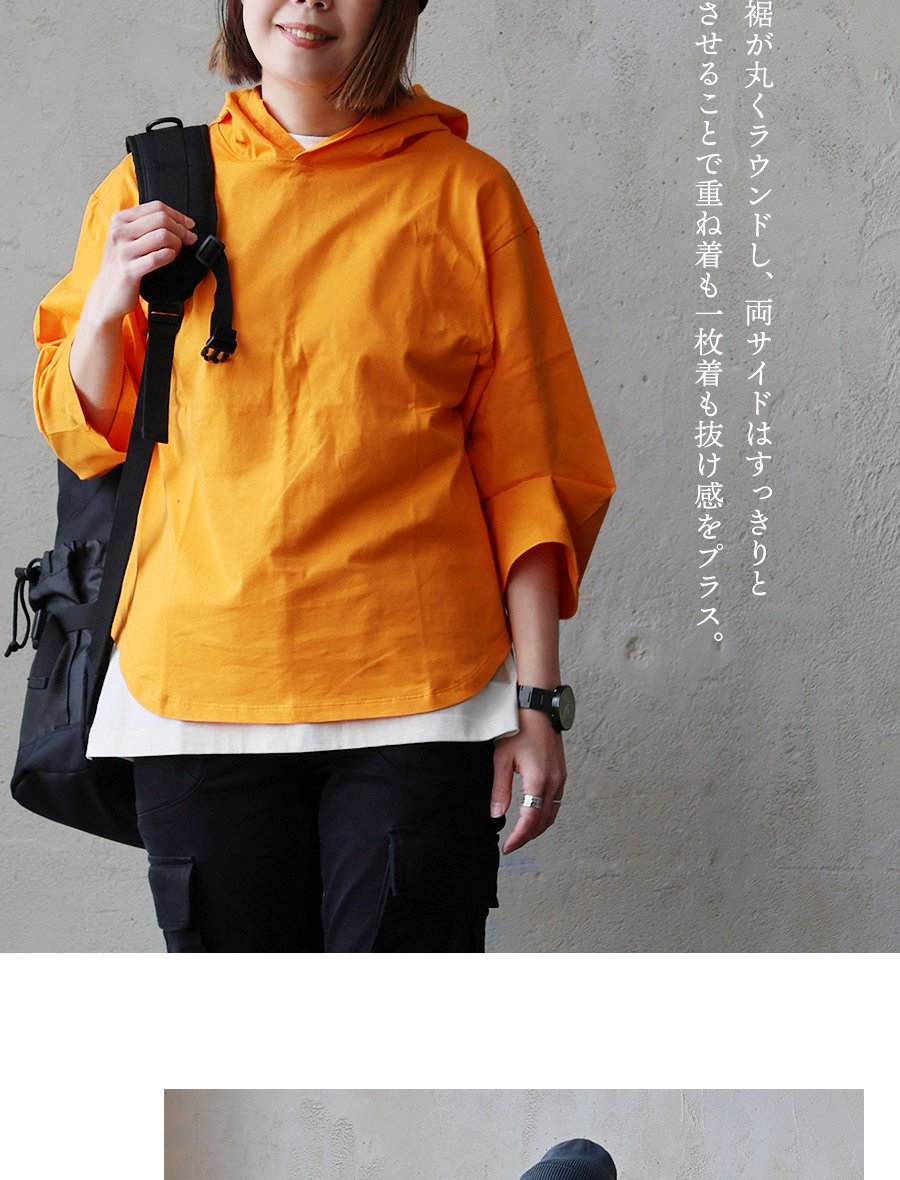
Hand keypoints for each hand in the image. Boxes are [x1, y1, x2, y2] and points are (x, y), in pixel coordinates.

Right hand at [89, 200, 197, 323]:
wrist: (107, 293)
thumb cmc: (121, 265)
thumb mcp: (126, 239)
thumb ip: (145, 226)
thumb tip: (178, 222)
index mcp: (119, 220)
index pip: (156, 206)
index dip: (178, 215)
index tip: (189, 225)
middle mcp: (119, 232)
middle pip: (161, 219)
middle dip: (181, 229)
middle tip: (189, 239)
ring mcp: (123, 251)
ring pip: (162, 236)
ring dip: (177, 243)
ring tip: (177, 250)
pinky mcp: (129, 270)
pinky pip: (157, 258)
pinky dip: (169, 256)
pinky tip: (169, 258)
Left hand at [491, 708, 566, 853]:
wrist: (539, 708)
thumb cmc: (519, 728)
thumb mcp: (502, 758)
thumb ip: (500, 789)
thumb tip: (497, 814)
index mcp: (539, 780)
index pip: (530, 820)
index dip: (519, 837)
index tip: (508, 847)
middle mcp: (554, 782)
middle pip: (544, 821)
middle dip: (528, 836)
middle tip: (511, 844)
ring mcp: (561, 778)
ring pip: (552, 813)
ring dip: (538, 827)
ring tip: (521, 834)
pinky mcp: (561, 773)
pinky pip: (556, 802)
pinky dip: (545, 814)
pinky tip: (533, 814)